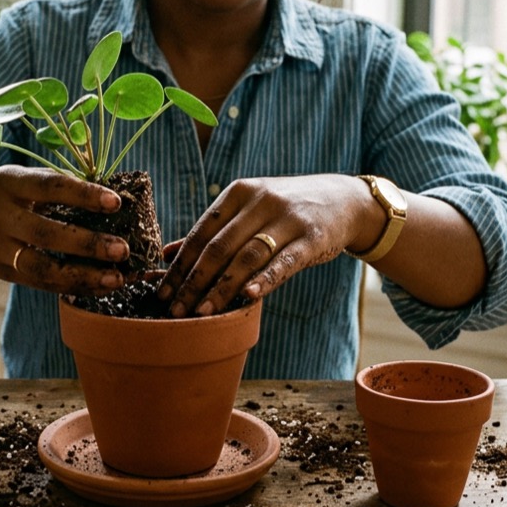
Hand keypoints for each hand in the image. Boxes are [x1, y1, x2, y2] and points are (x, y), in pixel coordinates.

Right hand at [0, 166, 128, 295]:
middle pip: (45, 233)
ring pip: (41, 267)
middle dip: (87, 243)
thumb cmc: (8, 195)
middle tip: (122, 249)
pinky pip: (40, 283)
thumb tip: (111, 197)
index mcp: (7, 182)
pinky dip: (72, 287)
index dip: (83, 194)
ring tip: (116, 278)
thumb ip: (58, 184)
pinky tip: (99, 287)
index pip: (49, 187)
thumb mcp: (23, 179)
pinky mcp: (1, 272)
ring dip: (82, 275)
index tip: (116, 202)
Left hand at [157, 174, 365, 316]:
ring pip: (247, 256)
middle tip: (176, 310)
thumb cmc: (287, 210)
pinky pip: (285, 262)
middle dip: (193, 281)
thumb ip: (212, 231)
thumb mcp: (249, 210)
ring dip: (221, 287)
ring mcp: (288, 219)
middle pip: (219, 246)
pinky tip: (248, 296)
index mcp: (238, 193)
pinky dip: (265, 279)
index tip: (162, 292)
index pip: (201, 233)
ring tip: (202, 313)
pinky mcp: (313, 238)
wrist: (344, 200)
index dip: (180, 265)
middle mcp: (260, 202)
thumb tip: (166, 254)